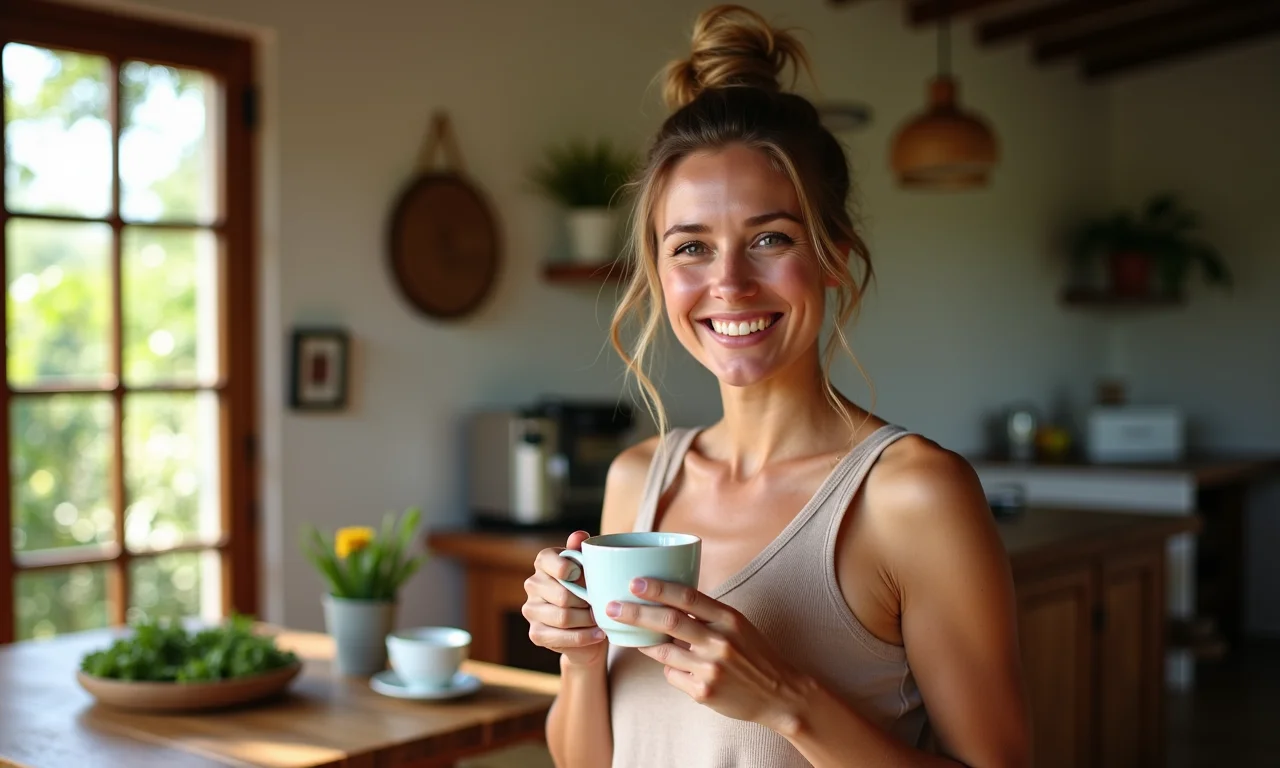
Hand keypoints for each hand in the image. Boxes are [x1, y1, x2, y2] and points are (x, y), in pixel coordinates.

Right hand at [522, 531, 607, 668]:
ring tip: (602, 619)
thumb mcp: (590, 567)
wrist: (588, 623)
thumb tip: (579, 536)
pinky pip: (560, 637)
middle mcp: (532, 584)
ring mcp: (531, 610)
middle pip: (561, 595)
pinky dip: (583, 637)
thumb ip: (583, 550)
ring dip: (588, 621)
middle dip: (587, 602)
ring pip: (562, 617)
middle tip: (603, 605)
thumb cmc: (589, 588)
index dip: (567, 569)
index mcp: (543, 562)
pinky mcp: (535, 633)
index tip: (582, 576)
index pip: (547, 560)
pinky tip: (598, 634)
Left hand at [606, 578, 806, 728]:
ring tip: (633, 635)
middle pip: (668, 621)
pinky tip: (681, 668)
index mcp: (728, 619)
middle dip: (635, 613)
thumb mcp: (737, 624)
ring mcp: (710, 669)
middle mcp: (719, 642)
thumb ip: (706, 612)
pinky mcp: (703, 693)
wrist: (778, 694)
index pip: (687, 597)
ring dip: (645, 643)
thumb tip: (667, 595)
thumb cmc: (754, 653)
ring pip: (663, 652)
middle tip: (610, 607)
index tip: (633, 581)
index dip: (658, 588)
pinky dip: (670, 669)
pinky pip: (672, 675)